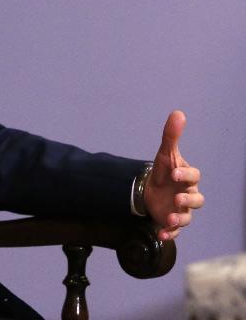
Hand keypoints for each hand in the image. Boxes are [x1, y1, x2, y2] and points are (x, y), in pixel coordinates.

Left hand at [143, 110, 203, 240]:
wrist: (151, 189)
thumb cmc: (163, 170)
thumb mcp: (165, 153)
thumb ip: (171, 136)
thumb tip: (178, 113)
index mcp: (188, 178)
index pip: (194, 176)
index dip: (186, 174)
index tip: (174, 172)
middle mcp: (188, 194)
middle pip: (196, 199)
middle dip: (188, 200)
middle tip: (176, 198)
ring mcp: (181, 209)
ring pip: (187, 216)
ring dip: (180, 218)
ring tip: (169, 217)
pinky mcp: (172, 221)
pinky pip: (175, 230)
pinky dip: (169, 233)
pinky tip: (161, 234)